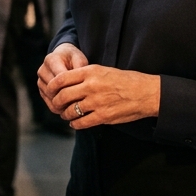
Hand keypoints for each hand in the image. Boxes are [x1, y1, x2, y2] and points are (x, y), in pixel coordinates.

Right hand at [36, 43, 88, 105]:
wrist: (63, 58)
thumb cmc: (73, 59)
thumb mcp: (80, 59)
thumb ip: (80, 68)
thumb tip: (81, 82)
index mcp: (51, 60)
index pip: (60, 78)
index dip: (72, 88)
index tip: (84, 94)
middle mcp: (43, 71)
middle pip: (54, 90)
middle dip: (68, 98)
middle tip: (82, 104)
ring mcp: (40, 81)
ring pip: (52, 98)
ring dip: (64, 104)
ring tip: (78, 106)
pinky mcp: (41, 91)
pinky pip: (50, 104)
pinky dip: (61, 107)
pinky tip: (71, 108)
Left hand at [43, 64, 160, 129]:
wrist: (145, 93)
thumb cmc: (124, 80)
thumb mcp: (103, 70)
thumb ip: (84, 75)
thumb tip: (65, 81)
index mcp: (90, 72)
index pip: (61, 79)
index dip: (52, 86)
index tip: (50, 91)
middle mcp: (91, 86)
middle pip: (62, 96)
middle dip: (56, 102)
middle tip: (56, 105)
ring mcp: (97, 102)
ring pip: (70, 110)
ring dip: (65, 114)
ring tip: (65, 115)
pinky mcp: (103, 116)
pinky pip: (82, 122)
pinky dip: (75, 124)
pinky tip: (75, 123)